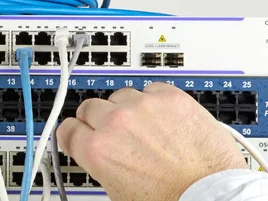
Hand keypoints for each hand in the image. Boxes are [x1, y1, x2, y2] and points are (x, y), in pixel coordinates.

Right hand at [56, 82, 246, 200]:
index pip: (67, 128)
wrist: (211, 196)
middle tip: (114, 131)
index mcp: (97, 149)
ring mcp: (143, 106)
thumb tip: (95, 149)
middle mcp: (115, 122)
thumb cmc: (169, 200)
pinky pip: (151, 89)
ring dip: (127, 108)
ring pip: (120, 95)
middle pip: (90, 107)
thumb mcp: (116, 190)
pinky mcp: (170, 97)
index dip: (74, 133)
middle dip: (99, 120)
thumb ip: (99, 161)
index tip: (79, 132)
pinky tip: (163, 118)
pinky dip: (154, 101)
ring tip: (144, 126)